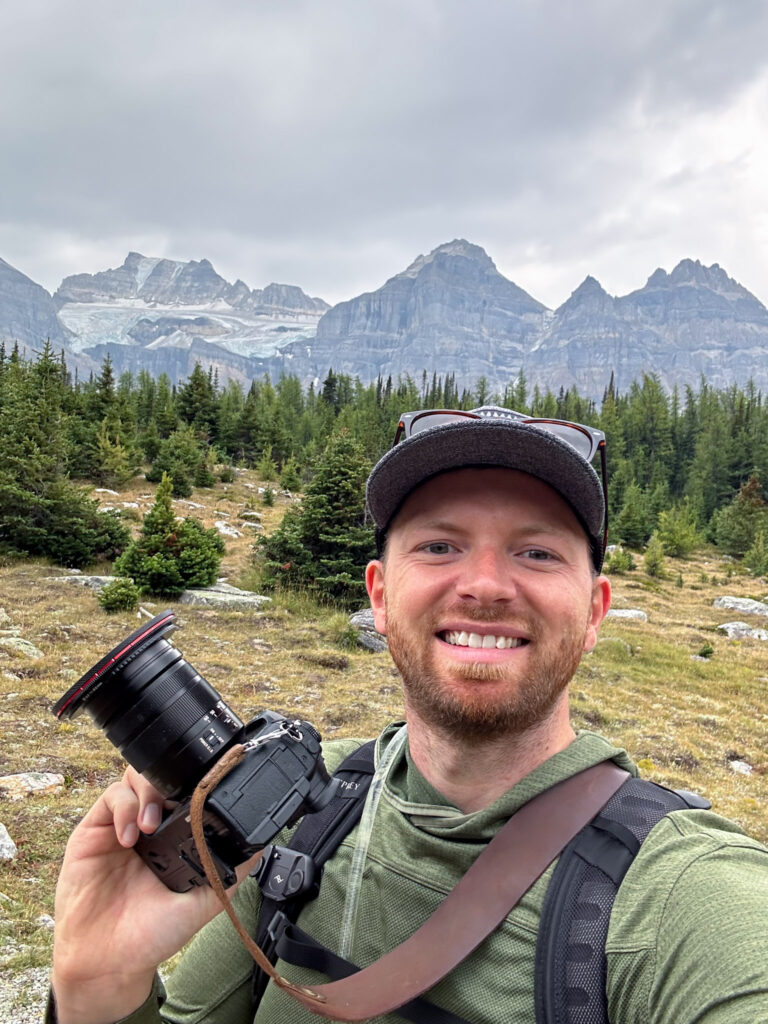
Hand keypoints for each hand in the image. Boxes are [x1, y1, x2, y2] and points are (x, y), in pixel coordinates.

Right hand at [51, 767, 252, 1023]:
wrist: (108, 960)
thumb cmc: (153, 934)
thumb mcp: (203, 901)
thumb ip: (231, 870)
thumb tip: (262, 842)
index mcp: (178, 837)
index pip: (189, 793)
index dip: (198, 784)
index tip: (207, 790)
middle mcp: (152, 826)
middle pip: (164, 776)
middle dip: (174, 780)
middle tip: (177, 803)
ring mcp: (124, 824)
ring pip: (138, 777)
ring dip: (149, 793)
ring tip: (151, 826)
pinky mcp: (96, 828)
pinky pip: (112, 797)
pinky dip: (124, 809)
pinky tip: (130, 837)